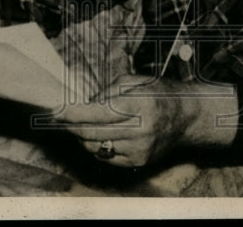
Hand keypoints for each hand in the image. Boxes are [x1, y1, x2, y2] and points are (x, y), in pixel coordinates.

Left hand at [55, 75, 237, 167]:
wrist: (187, 117)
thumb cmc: (159, 93)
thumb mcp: (134, 81)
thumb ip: (107, 91)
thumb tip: (82, 104)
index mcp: (137, 103)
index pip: (95, 112)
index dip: (71, 113)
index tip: (55, 112)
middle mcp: (139, 128)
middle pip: (91, 133)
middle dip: (70, 127)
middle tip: (58, 121)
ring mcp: (139, 148)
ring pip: (96, 147)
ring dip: (81, 137)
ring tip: (79, 126)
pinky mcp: (139, 162)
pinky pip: (107, 157)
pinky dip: (97, 146)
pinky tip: (98, 136)